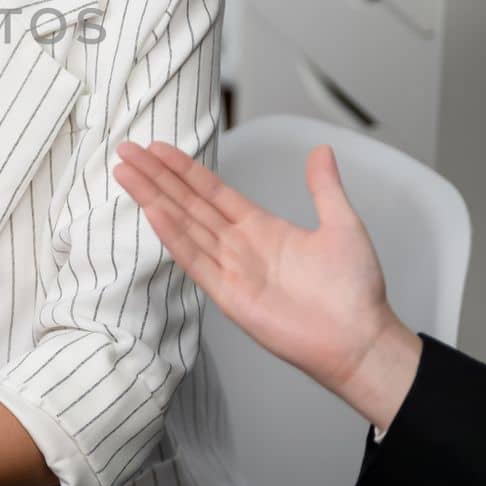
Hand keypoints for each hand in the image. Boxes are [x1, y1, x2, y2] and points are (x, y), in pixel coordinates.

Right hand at [113, 141, 421, 430]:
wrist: (360, 338)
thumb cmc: (355, 290)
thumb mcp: (342, 225)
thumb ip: (324, 188)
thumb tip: (322, 150)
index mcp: (260, 227)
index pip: (211, 191)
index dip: (183, 169)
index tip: (157, 147)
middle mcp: (238, 245)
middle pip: (187, 203)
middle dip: (156, 176)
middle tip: (126, 151)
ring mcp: (230, 269)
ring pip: (183, 225)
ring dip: (153, 198)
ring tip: (126, 174)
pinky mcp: (229, 295)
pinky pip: (195, 260)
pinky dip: (173, 236)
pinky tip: (152, 212)